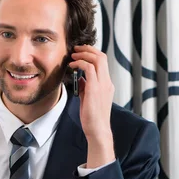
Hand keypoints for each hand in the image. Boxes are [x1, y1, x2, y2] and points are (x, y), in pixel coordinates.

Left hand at [69, 45, 115, 167]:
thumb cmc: (92, 117)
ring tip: (73, 55)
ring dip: (83, 54)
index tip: (81, 52)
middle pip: (102, 56)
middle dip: (88, 49)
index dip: (92, 53)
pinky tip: (72, 66)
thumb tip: (80, 77)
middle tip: (76, 49)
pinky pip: (89, 68)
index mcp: (107, 84)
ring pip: (97, 59)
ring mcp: (103, 84)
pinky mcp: (95, 88)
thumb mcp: (88, 97)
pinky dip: (80, 63)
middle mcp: (107, 82)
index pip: (103, 62)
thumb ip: (86, 86)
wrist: (97, 129)